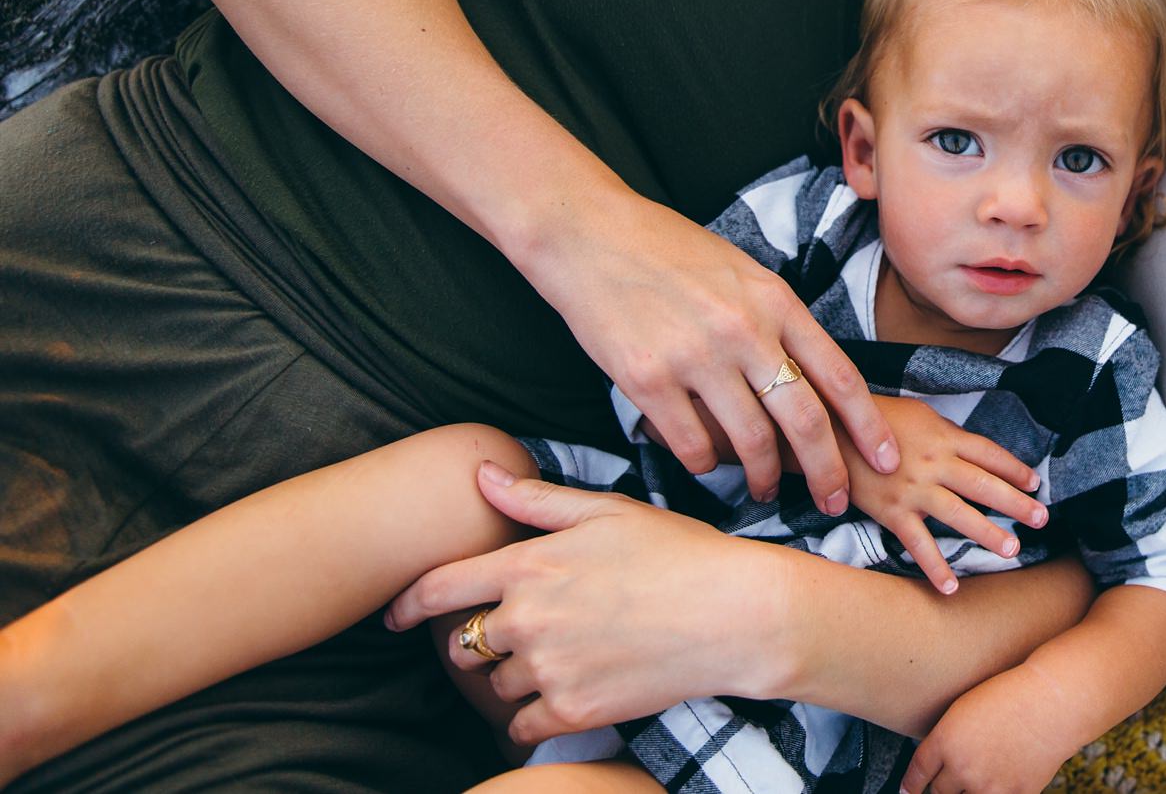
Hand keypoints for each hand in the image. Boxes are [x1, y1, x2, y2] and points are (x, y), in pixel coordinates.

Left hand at [384, 465, 800, 744]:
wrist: (734, 615)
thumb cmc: (677, 552)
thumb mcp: (606, 510)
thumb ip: (535, 498)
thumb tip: (481, 474)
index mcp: (531, 565)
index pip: (440, 589)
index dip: (408, 604)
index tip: (395, 615)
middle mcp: (529, 620)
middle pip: (465, 644)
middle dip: (481, 639)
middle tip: (525, 632)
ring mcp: (550, 669)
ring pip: (498, 684)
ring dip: (516, 675)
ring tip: (565, 657)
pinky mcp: (575, 711)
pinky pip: (524, 725)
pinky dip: (536, 715)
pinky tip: (567, 695)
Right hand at [523, 188, 896, 509]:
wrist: (590, 233)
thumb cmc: (668, 251)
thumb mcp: (742, 273)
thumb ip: (777, 322)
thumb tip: (811, 382)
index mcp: (775, 301)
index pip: (839, 375)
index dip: (870, 426)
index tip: (887, 459)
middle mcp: (743, 330)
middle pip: (805, 421)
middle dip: (828, 471)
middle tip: (835, 502)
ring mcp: (695, 357)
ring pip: (751, 442)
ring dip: (763, 477)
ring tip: (763, 489)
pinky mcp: (647, 379)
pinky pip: (692, 444)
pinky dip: (705, 464)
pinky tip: (707, 463)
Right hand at [847, 397, 1046, 593]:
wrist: (827, 431)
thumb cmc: (873, 420)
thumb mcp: (916, 415)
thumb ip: (945, 433)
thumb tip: (970, 447)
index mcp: (942, 436)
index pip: (988, 453)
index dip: (1014, 468)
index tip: (1035, 482)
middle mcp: (934, 462)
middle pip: (983, 484)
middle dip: (1015, 502)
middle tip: (1042, 518)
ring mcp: (914, 489)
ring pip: (959, 514)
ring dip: (988, 533)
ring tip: (1013, 549)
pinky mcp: (891, 511)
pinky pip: (918, 543)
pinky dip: (935, 567)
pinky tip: (951, 587)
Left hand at [900, 663, 1083, 793]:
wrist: (1052, 703)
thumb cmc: (1010, 696)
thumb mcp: (966, 709)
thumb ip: (947, 739)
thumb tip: (939, 765)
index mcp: (945, 741)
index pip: (917, 774)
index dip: (909, 786)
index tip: (906, 792)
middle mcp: (961, 768)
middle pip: (939, 793)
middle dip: (941, 788)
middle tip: (946, 782)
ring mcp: (988, 786)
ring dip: (966, 793)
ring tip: (975, 777)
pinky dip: (995, 793)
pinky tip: (1000, 781)